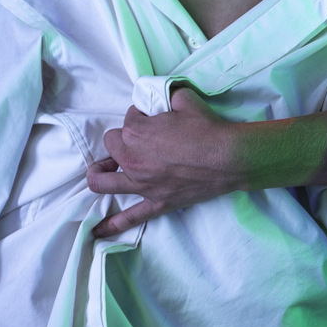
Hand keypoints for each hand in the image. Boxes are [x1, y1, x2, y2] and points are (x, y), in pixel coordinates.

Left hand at [87, 87, 241, 238]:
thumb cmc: (207, 127)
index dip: (141, 115)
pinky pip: (130, 217)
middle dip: (123, 138)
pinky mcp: (156, 202)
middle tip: (140, 138)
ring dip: (100, 173)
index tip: (154, 116)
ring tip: (103, 170)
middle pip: (112, 146)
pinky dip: (112, 224)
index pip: (128, 118)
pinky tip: (98, 231)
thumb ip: (164, 94)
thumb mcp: (184, 99)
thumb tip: (159, 96)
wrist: (228, 157)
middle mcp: (132, 159)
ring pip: (103, 182)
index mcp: (135, 132)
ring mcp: (142, 184)